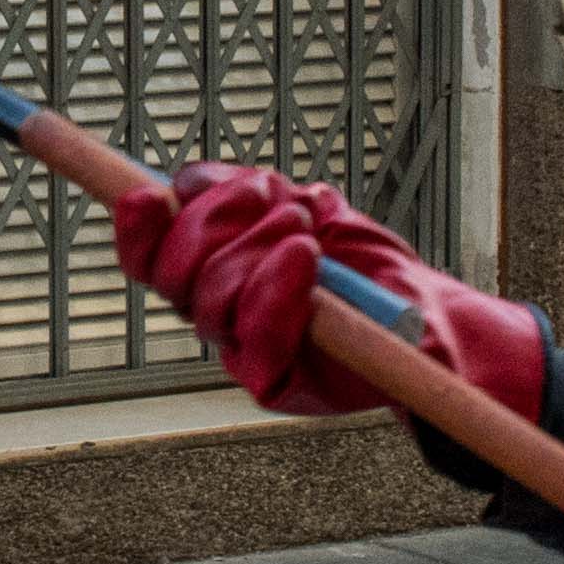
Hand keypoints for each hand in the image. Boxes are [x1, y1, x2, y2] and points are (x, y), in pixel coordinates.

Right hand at [105, 162, 546, 424]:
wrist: (428, 315)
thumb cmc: (366, 265)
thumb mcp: (308, 205)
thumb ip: (247, 190)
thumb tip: (187, 181)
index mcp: (211, 270)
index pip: (149, 255)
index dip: (136, 227)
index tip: (143, 193)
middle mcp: (218, 313)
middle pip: (171, 274)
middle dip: (213, 223)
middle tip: (271, 198)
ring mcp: (242, 349)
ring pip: (211, 299)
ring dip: (256, 248)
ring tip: (306, 230)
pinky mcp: (271, 382)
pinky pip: (257, 334)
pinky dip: (278, 289)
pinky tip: (306, 260)